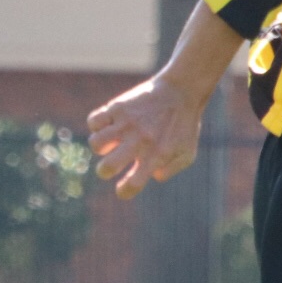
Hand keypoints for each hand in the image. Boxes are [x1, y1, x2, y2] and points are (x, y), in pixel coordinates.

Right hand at [87, 77, 207, 199]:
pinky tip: (109, 124)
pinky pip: (93, 121)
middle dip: (105, 171)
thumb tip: (150, 176)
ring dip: (100, 147)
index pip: (131, 185)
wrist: (182, 91)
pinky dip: (97, 125)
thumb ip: (170, 170)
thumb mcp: (187, 153)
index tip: (123, 187)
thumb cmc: (184, 125)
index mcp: (155, 156)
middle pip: (106, 168)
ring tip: (111, 141)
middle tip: (112, 163)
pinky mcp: (118, 107)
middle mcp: (139, 142)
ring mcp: (127, 124)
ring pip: (95, 143)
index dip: (123, 191)